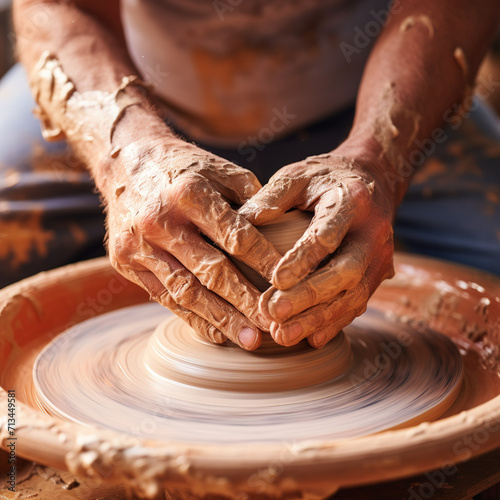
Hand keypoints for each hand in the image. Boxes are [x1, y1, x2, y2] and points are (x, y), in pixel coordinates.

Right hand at [105, 137, 280, 349]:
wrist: (124, 162)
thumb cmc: (183, 167)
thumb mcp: (219, 169)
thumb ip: (251, 199)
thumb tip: (282, 232)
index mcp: (188, 192)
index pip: (237, 237)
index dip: (266, 263)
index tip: (292, 285)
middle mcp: (160, 221)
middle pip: (211, 271)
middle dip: (246, 302)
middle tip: (274, 325)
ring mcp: (139, 245)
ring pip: (186, 291)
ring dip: (221, 319)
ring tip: (250, 339)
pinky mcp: (125, 263)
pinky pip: (164, 297)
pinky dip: (192, 317)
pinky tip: (217, 332)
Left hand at [239, 147, 394, 347]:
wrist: (370, 182)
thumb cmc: (325, 178)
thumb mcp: (298, 175)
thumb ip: (273, 196)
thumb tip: (244, 220)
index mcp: (351, 202)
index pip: (327, 234)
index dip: (303, 259)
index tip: (276, 279)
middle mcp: (373, 234)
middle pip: (345, 272)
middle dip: (309, 297)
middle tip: (274, 313)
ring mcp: (379, 259)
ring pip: (353, 296)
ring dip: (318, 319)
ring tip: (283, 335)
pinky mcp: (377, 276)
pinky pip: (357, 305)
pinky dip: (334, 323)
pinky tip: (310, 339)